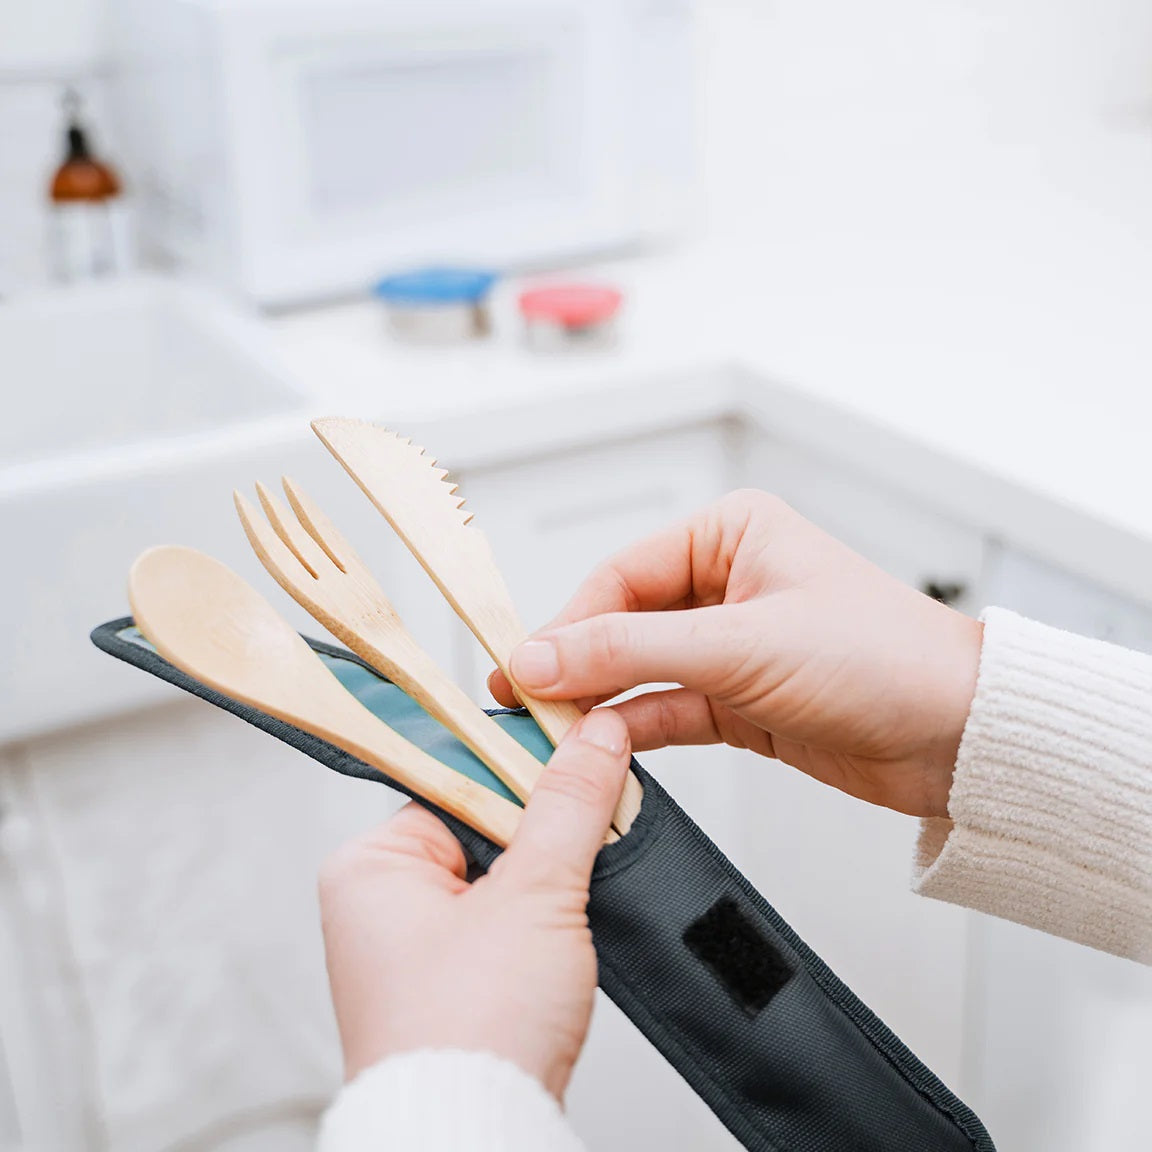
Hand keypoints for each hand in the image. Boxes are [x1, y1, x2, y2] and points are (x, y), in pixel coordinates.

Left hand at [318, 708, 630, 1098]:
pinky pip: (504, 925)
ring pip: (500, 878)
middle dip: (545, 831)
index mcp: (372, 867)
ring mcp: (416, 951)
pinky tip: (573, 922)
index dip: (525, 770)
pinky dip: (544, 920)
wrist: (472, 1142)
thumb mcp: (533, 893)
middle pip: (483, 827)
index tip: (580, 751)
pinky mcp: (452, 988)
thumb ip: (567, 805)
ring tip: (585, 878)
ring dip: (550, 878)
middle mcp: (383, 905)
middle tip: (598, 816)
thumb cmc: (471, 1032)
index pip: (458, 782)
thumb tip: (592, 738)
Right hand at [490, 490, 982, 818]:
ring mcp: (731, 645)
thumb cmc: (882, 658)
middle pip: (622, 622)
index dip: (568, 624)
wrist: (960, 735)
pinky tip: (598, 751)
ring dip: (598, 703)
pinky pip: (668, 710)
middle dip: (576, 664)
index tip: (524, 666)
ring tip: (548, 733)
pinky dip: (634, 731)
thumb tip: (541, 656)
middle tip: (521, 701)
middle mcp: (726, 583)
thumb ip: (632, 651)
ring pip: (640, 671)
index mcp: (730, 535)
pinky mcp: (740, 701)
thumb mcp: (742, 645)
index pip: (621, 575)